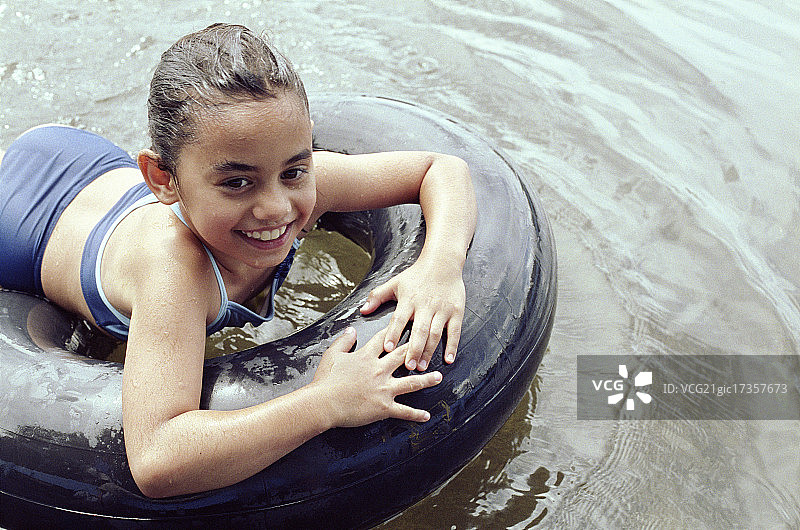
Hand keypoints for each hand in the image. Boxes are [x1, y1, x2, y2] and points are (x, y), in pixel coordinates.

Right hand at [312, 327, 441, 427]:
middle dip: (418, 350)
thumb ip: (344, 340)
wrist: (323, 402)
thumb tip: (351, 329)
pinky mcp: (383, 407)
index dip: (395, 330)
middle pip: (403, 356)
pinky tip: (426, 416)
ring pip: (411, 383)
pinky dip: (415, 415)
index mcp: (366, 356)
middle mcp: (379, 370)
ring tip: (439, 377)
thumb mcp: (332, 355)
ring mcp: (384, 389)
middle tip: (431, 345)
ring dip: (426, 380)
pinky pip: (403, 411)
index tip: (406, 323)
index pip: (384, 339)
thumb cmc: (325, 380)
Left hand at [360, 258, 464, 371]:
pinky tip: (448, 359)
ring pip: (436, 333)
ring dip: (429, 351)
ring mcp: (442, 310)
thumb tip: (363, 310)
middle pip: (419, 330)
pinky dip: (452, 346)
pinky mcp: (456, 312)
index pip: (399, 318)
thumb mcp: (395, 282)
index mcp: (409, 299)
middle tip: (408, 366)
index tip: (387, 348)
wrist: (443, 262)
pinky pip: (454, 331)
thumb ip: (377, 296)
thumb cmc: (417, 275)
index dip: (393, 333)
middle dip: (413, 349)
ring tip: (422, 367)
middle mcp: (425, 306)